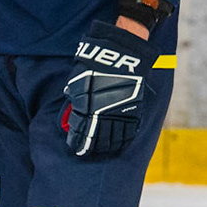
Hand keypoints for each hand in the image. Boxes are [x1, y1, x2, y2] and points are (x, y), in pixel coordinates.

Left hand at [62, 21, 152, 157]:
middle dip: (91, 147)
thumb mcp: (76, 82)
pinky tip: (118, 142)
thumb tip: (72, 110)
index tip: (77, 148)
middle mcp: (102, 116)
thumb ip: (74, 99)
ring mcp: (119, 115)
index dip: (77, 143)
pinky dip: (122, 141)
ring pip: (113, 140)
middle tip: (90, 148)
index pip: (79, 134)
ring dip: (106, 146)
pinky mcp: (134, 112)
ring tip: (103, 147)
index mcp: (85, 109)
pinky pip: (128, 134)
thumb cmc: (94, 67)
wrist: (120, 57)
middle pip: (96, 141)